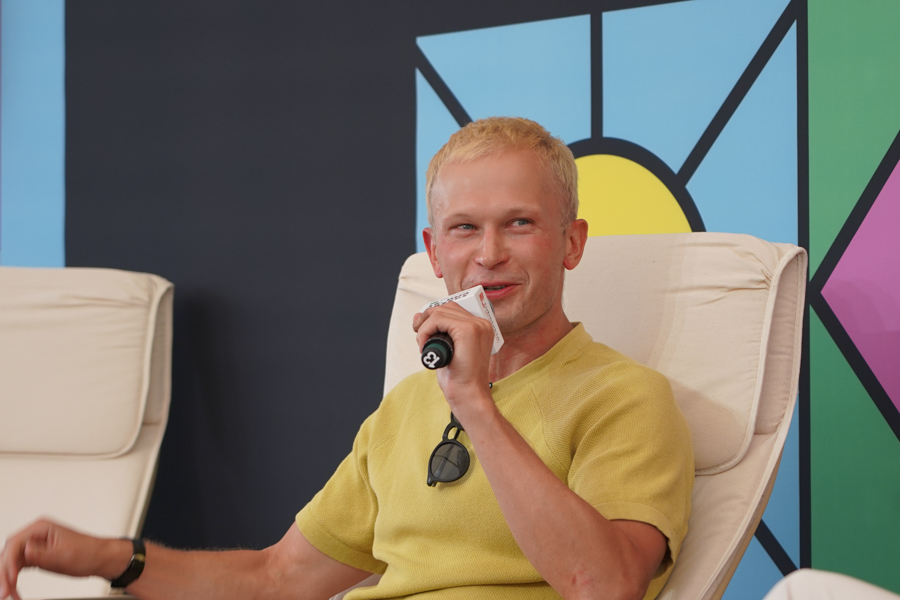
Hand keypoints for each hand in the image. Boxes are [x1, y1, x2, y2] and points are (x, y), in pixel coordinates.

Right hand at [1, 519, 129, 599]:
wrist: (100, 558)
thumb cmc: (88, 552)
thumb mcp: (64, 555)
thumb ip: (42, 554)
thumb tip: (25, 551)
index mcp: (41, 528)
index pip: (15, 543)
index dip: (8, 562)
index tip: (10, 578)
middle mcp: (35, 535)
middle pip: (9, 553)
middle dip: (5, 573)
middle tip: (4, 592)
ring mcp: (34, 545)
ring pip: (11, 563)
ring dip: (8, 579)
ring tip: (9, 595)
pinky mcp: (36, 556)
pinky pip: (18, 568)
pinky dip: (15, 580)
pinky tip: (15, 591)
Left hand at [412, 302, 494, 419]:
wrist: (468, 394)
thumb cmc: (459, 378)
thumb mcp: (444, 349)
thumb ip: (435, 332)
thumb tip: (418, 316)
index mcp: (480, 328)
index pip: (453, 309)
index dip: (433, 316)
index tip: (421, 329)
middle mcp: (481, 324)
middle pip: (446, 307)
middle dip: (427, 318)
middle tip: (418, 334)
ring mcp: (477, 326)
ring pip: (440, 311)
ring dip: (424, 327)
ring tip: (423, 345)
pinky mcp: (468, 330)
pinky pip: (438, 319)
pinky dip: (425, 331)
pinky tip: (425, 346)